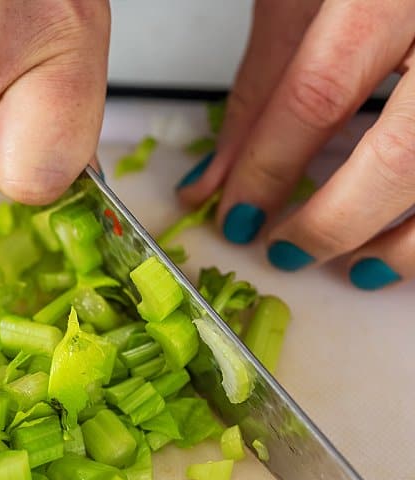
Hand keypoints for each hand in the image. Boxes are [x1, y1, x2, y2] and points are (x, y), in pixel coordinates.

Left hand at [177, 0, 414, 290]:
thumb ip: (262, 86)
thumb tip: (213, 181)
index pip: (316, 94)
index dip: (268, 170)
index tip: (237, 217)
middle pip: (401, 155)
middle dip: (337, 221)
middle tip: (288, 252)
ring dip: (404, 241)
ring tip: (356, 265)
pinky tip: (407, 241)